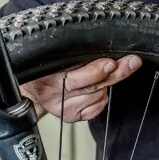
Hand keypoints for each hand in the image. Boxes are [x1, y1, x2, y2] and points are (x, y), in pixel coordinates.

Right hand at [22, 55, 142, 122]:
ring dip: (105, 85)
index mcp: (47, 79)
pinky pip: (96, 108)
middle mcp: (55, 97)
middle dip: (114, 74)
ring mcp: (64, 109)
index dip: (94, 71)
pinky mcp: (72, 117)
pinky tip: (97, 90)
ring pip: (96, 97)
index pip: (74, 78)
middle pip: (90, 87)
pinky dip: (101, 98)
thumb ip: (67, 53)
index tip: (110, 63)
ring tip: (103, 73)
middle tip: (130, 63)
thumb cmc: (40, 68)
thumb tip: (96, 41)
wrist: (28, 90)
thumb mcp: (48, 56)